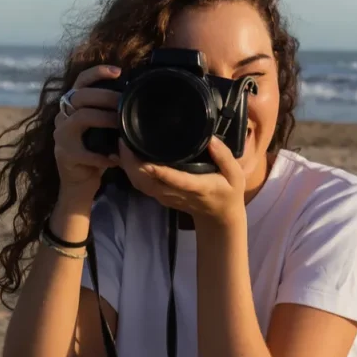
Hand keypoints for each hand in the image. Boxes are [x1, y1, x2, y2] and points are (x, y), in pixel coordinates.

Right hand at [52, 65, 121, 204]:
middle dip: (105, 96)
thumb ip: (108, 112)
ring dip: (104, 119)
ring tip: (121, 125)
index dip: (97, 72)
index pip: (80, 82)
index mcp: (72, 107)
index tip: (118, 71)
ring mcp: (61, 136)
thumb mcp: (101, 128)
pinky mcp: (65, 155)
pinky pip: (86, 152)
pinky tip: (116, 159)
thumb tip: (132, 98)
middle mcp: (62, 117)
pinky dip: (103, 155)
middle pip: (80, 96)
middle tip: (124, 101)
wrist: (79, 182)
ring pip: (80, 118)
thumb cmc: (95, 151)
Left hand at [117, 136, 246, 228]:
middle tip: (124, 140)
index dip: (160, 172)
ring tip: (122, 143)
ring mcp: (166, 196)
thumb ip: (224, 157)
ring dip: (128, 166)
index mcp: (196, 187)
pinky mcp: (160, 195)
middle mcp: (177, 193)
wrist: (219, 217)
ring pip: (141, 184)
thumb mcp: (235, 175)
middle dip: (133, 164)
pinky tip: (124, 155)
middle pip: (149, 182)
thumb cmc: (228, 192)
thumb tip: (211, 139)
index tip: (146, 162)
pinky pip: (140, 184)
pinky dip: (129, 171)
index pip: (175, 180)